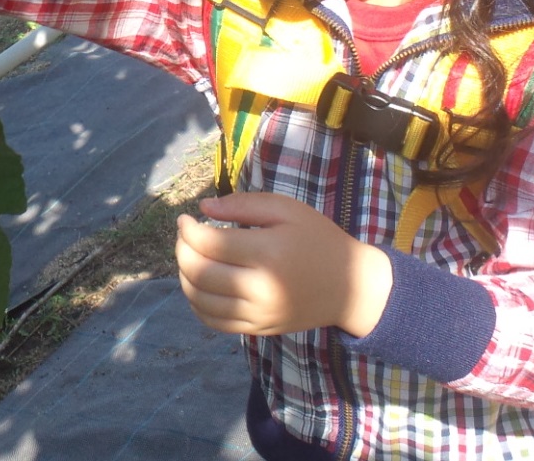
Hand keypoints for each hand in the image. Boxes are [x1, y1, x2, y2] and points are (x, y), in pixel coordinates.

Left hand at [174, 192, 392, 337]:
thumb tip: (203, 209)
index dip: (188, 230)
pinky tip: (199, 284)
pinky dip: (196, 303)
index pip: (209, 244)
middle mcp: (259, 289)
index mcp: (267, 254)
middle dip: (182, 250)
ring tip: (190, 257)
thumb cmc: (318, 240)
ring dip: (184, 275)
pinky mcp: (257, 329)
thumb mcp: (287, 210)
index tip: (185, 218)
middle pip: (199, 272)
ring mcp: (257, 314)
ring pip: (200, 299)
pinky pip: (213, 322)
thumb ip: (243, 205)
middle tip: (185, 236)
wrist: (351, 288)